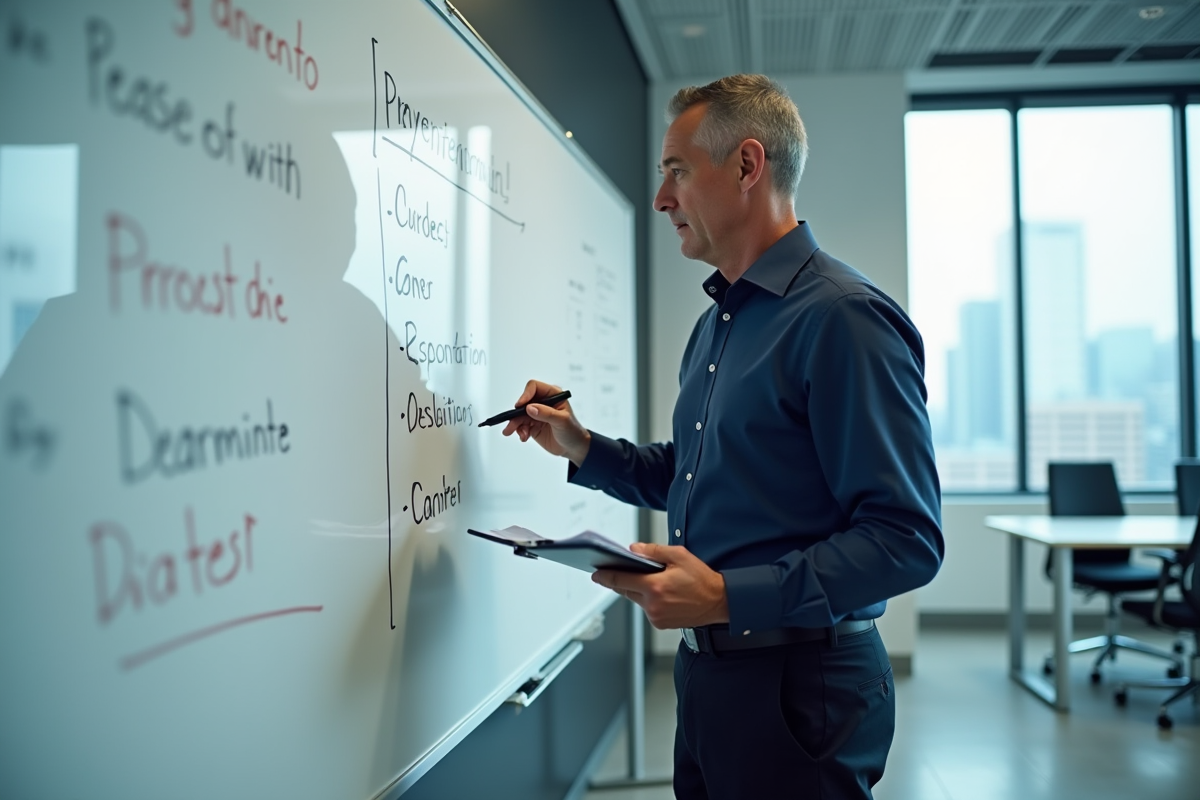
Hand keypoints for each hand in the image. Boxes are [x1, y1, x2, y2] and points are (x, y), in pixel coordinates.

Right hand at [501, 379, 590, 466]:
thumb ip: (546, 413)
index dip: (526, 395)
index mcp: (553, 395)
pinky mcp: (532, 425)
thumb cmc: (573, 431)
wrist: (573, 448)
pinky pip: (520, 425)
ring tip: (521, 434)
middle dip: (516, 414)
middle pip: (523, 402)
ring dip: (516, 424)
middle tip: (512, 424)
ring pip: (519, 415)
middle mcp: (543, 402)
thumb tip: (530, 408)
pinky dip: (520, 431)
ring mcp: (536, 414)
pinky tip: (524, 437)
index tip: (520, 406)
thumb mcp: (562, 421)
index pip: (534, 387)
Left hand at [592, 543, 729, 629]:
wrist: (719, 602)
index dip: (605, 576)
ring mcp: (656, 616)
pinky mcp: (661, 623)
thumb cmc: (702, 579)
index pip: (621, 580)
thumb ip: (653, 551)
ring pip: (636, 599)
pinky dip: (647, 599)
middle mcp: (653, 604)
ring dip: (636, 589)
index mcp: (655, 587)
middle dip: (620, 580)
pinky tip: (658, 592)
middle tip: (614, 570)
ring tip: (646, 579)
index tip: (595, 573)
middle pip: (626, 590)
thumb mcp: (679, 556)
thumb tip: (633, 549)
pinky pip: (647, 609)